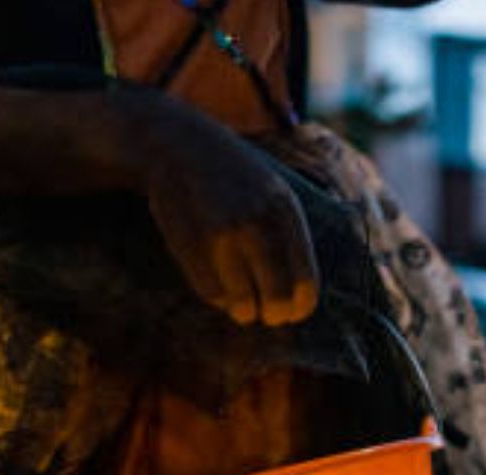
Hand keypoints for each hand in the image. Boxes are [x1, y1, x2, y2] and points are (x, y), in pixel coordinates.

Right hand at [140, 112, 319, 326]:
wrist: (182, 147)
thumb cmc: (236, 179)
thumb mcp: (275, 195)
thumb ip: (290, 239)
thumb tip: (301, 300)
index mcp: (285, 213)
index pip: (304, 281)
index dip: (300, 307)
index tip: (293, 313)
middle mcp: (256, 224)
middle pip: (276, 298)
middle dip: (274, 314)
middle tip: (268, 316)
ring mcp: (220, 236)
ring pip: (242, 302)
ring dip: (245, 310)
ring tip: (243, 305)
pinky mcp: (190, 246)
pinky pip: (212, 293)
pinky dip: (218, 298)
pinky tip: (220, 285)